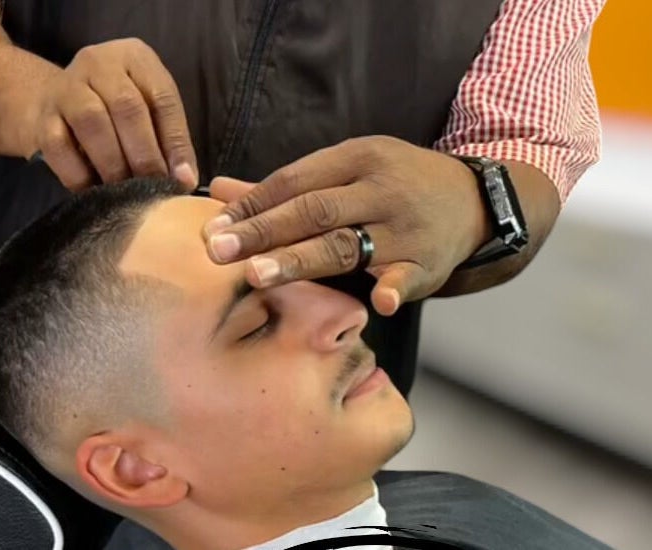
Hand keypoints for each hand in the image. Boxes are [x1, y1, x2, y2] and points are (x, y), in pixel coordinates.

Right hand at [26, 38, 197, 190]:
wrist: (51, 103)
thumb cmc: (112, 109)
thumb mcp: (146, 110)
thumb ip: (167, 138)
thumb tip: (184, 179)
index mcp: (133, 57)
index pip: (162, 97)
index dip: (174, 141)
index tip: (181, 178)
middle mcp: (98, 63)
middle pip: (127, 106)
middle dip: (144, 154)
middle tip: (154, 188)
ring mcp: (66, 87)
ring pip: (92, 122)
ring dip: (113, 163)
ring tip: (126, 191)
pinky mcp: (42, 116)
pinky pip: (60, 147)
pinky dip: (79, 174)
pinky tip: (93, 190)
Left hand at [203, 136, 490, 315]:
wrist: (474, 201)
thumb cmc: (393, 186)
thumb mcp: (344, 172)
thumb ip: (281, 188)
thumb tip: (218, 192)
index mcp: (356, 159)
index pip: (293, 181)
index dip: (252, 206)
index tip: (212, 229)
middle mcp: (380, 190)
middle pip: (314, 211)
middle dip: (263, 232)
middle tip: (218, 252)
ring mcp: (405, 227)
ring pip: (347, 244)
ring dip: (301, 260)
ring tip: (258, 275)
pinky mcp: (429, 263)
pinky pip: (409, 276)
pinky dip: (395, 287)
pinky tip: (379, 301)